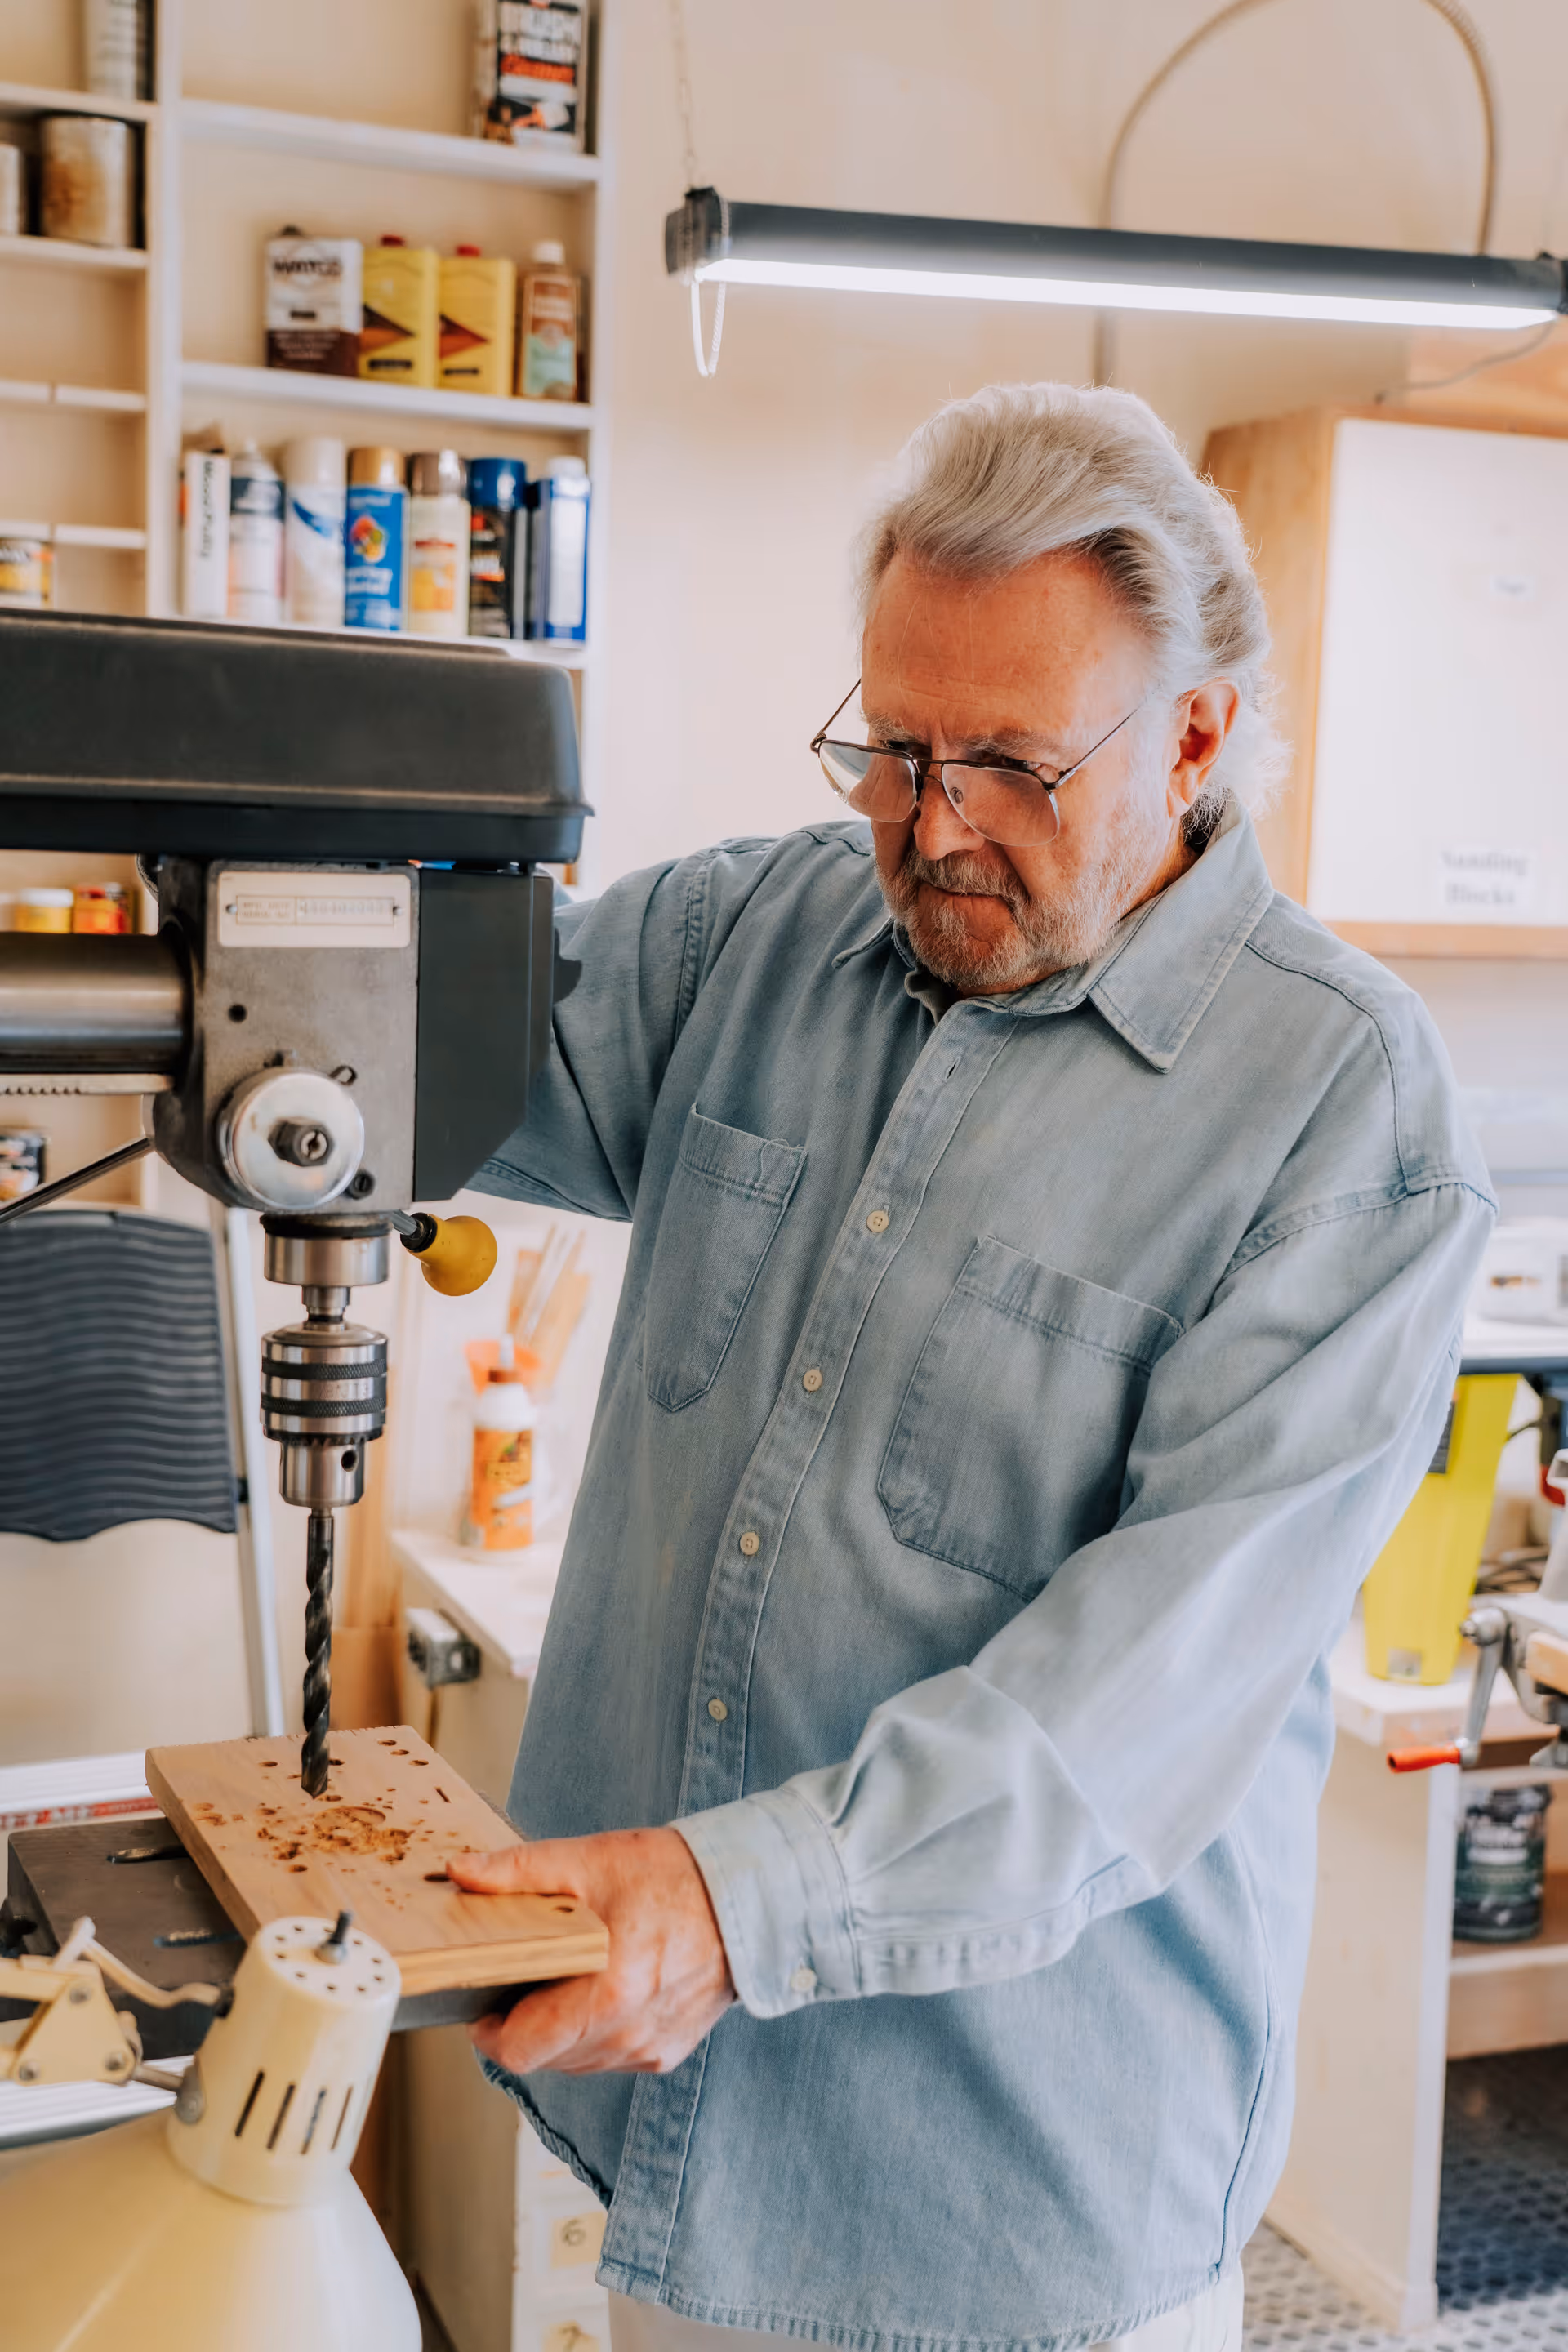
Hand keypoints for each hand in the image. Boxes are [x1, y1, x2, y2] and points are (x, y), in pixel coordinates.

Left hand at [447, 1827, 735, 2075]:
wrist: (748, 1894)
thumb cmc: (671, 1875)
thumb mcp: (589, 1861)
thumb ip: (518, 1871)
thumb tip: (460, 1871)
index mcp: (606, 1994)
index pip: (520, 2050)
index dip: (490, 2029)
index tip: (486, 1999)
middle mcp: (628, 2035)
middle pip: (544, 2057)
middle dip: (524, 2022)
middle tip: (526, 1974)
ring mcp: (649, 2048)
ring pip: (574, 2061)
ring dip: (558, 2030)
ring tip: (566, 1976)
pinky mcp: (667, 2052)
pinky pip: (608, 2056)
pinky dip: (594, 2031)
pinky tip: (604, 1987)